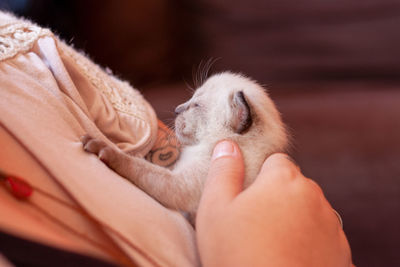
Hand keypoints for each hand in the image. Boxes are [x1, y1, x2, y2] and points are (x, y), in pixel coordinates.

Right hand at [196, 140, 352, 266]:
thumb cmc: (239, 254)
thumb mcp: (215, 208)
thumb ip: (223, 170)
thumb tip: (227, 145)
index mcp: (285, 179)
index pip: (276, 161)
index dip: (260, 176)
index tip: (247, 196)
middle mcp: (314, 196)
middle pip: (293, 186)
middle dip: (277, 197)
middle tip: (253, 223)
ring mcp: (331, 226)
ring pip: (308, 211)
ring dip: (294, 219)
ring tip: (270, 245)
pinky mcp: (340, 253)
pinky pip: (320, 237)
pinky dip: (308, 242)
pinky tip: (288, 259)